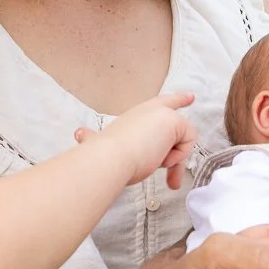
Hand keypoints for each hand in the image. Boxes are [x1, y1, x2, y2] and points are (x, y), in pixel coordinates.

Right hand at [80, 92, 196, 189]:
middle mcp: (150, 110)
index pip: (161, 104)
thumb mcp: (102, 144)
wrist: (108, 158)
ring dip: (172, 158)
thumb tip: (78, 133)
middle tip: (177, 171)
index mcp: (135, 116)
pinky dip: (177, 157)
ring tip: (155, 165)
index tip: (191, 97)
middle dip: (181, 144)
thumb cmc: (104, 156)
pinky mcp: (174, 120)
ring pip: (182, 139)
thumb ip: (92, 139)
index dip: (177, 100)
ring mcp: (163, 113)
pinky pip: (188, 143)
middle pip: (178, 119)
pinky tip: (160, 159)